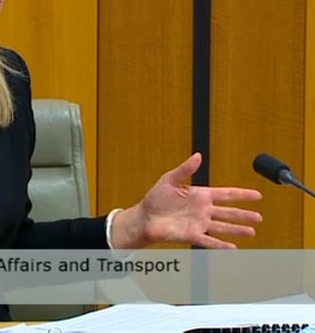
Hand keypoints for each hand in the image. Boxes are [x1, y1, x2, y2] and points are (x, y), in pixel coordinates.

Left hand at [111, 152, 262, 249]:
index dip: (242, 194)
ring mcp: (198, 223)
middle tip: (259, 217)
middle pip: (229, 212)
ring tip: (252, 231)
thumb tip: (197, 156)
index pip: (226, 194)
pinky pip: (209, 240)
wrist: (144, 217)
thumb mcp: (169, 179)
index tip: (257, 195)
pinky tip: (232, 247)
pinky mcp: (191, 235)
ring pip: (223, 227)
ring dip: (237, 230)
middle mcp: (202, 210)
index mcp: (199, 195)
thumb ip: (185, 169)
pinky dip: (221, 245)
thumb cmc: (155, 199)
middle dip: (244, 214)